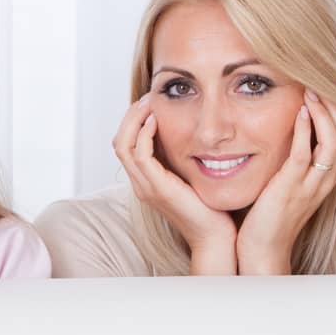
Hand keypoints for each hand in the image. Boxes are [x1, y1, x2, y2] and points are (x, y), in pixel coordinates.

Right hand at [113, 93, 237, 274]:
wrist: (217, 238)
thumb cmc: (212, 210)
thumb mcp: (195, 178)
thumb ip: (187, 160)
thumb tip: (195, 135)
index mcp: (147, 181)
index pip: (126, 145)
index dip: (134, 121)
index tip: (152, 103)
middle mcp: (141, 183)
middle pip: (118, 141)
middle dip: (131, 115)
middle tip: (148, 97)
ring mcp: (145, 187)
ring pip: (123, 145)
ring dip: (135, 119)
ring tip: (150, 103)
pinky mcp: (157, 188)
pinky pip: (140, 155)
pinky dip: (144, 134)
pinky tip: (157, 121)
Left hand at [236, 91, 335, 274]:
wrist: (262, 251)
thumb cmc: (267, 218)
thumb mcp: (284, 184)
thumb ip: (290, 163)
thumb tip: (285, 137)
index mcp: (325, 178)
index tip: (324, 88)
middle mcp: (325, 180)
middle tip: (320, 82)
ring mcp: (311, 184)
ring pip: (334, 141)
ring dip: (325, 113)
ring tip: (311, 90)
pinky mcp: (292, 188)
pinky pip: (306, 154)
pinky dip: (305, 130)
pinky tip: (299, 112)